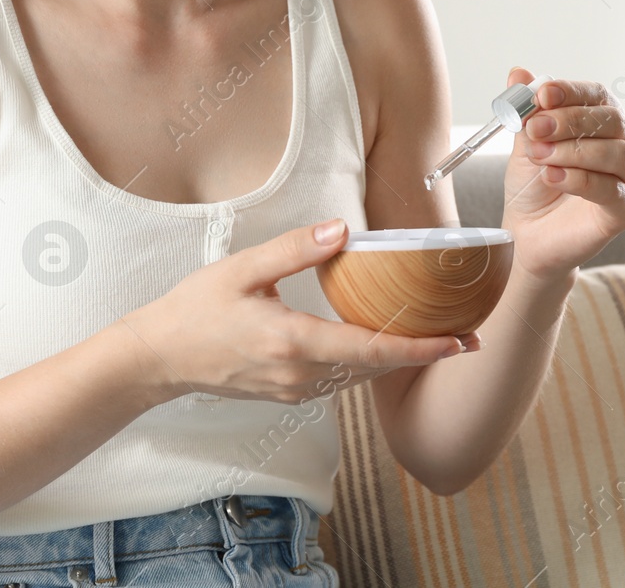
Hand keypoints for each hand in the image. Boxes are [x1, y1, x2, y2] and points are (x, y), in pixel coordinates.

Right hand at [118, 218, 482, 405]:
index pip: (373, 351)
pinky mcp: (288, 394)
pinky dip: (366, 365)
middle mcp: (301, 376)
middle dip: (421, 353)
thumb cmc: (194, 311)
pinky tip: (379, 345)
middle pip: (376, 369)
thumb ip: (295, 249)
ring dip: (395, 361)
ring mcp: (295, 391)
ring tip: (435, 339)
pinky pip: (339, 382)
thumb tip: (343, 230)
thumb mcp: (242, 270)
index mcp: (294, 343)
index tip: (460, 342)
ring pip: (360, 378)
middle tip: (466, 337)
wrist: (157, 359)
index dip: (422, 348)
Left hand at [501, 68, 624, 282]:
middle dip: (570, 120)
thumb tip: (518, 72)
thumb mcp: (524, 144)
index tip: (541, 94)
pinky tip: (552, 177)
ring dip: (573, 150)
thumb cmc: (531, 186)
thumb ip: (525, 111)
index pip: (598, 95)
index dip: (571, 91)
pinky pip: (612, 190)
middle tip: (534, 128)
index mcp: (603, 123)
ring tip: (539, 156)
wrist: (527, 234)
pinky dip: (580, 179)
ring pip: (617, 153)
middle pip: (612, 120)